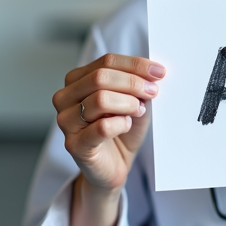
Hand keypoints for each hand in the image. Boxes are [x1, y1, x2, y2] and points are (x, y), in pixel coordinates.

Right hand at [52, 53, 164, 193]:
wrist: (115, 165)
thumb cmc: (122, 129)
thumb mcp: (133, 100)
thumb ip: (138, 84)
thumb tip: (154, 71)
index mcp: (77, 80)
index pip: (106, 61)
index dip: (135, 65)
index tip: (160, 72)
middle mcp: (65, 97)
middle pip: (101, 77)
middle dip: (133, 83)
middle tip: (153, 92)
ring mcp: (66, 121)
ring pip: (100, 99)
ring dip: (128, 104)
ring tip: (138, 111)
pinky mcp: (74, 145)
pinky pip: (101, 127)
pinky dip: (121, 124)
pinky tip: (126, 125)